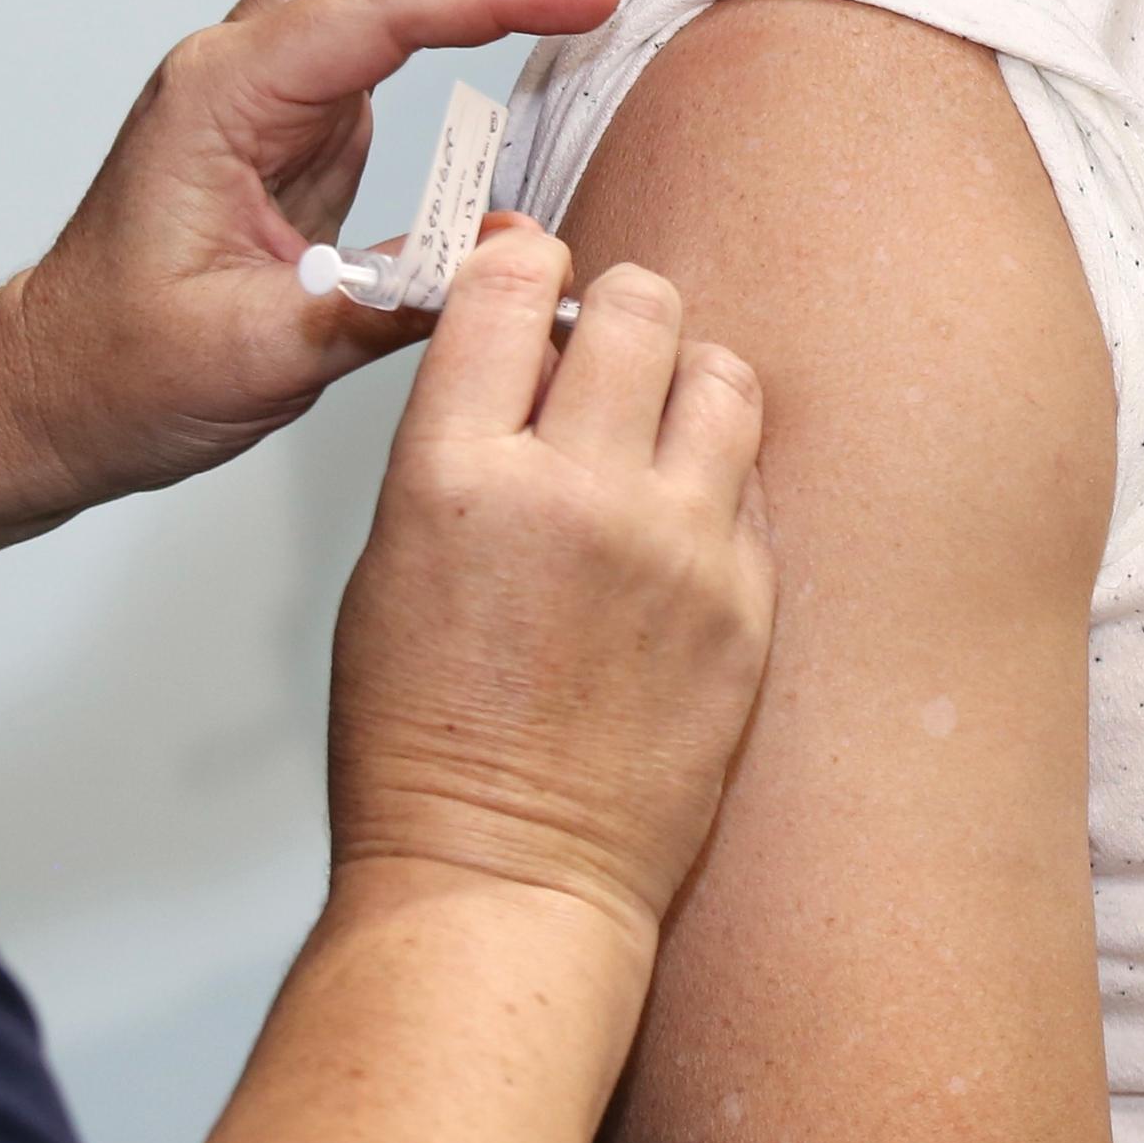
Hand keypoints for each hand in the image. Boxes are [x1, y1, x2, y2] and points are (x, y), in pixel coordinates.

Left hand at [0, 0, 625, 528]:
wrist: (53, 389)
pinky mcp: (297, 108)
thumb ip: (382, 303)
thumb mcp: (253, 357)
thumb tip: (506, 257)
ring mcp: (268, 78)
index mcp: (222, 98)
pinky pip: (382, 10)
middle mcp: (240, 63)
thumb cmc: (121, 372)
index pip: (380, 9)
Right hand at [327, 225, 777, 941]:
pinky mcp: (745, 604)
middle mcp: (574, 494)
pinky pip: (752, 484)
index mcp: (456, 475)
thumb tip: (527, 340)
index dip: (526, 263)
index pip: (514, 284)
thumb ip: (465, 437)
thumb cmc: (424, 739)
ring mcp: (674, 548)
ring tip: (655, 437)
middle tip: (602, 359)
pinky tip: (676, 533)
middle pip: (640, 304)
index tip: (533, 277)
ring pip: (722, 373)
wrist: (505, 879)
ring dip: (686, 383)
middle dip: (618, 313)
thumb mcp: (392, 558)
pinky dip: (716, 485)